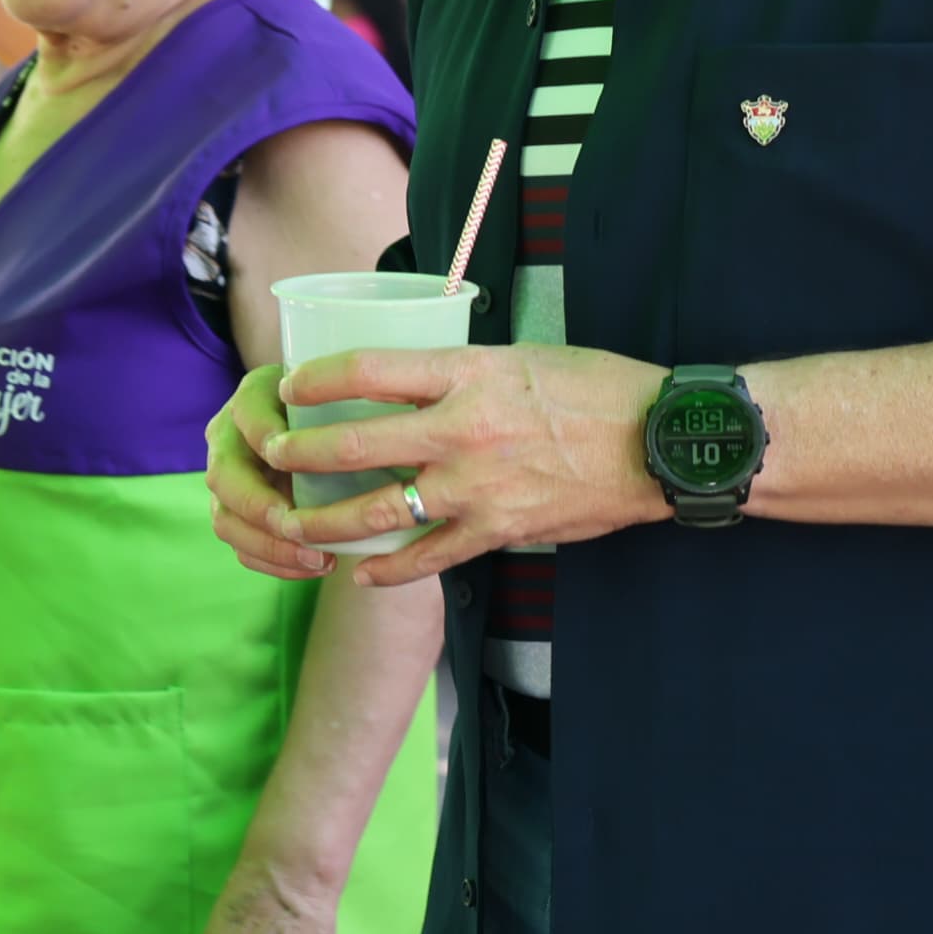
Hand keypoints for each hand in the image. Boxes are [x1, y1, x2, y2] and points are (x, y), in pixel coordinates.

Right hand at [206, 363, 329, 580]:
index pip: (248, 417)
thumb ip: (349, 406)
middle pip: (223, 478)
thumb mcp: (346, 394)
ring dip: (269, 546)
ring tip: (318, 557)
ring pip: (226, 521)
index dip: (267, 438)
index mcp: (251, 400)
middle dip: (259, 507)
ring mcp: (230, 481)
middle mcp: (229, 440)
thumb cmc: (341, 405)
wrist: (326, 422)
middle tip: (298, 526)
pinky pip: (243, 549)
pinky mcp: (239, 515)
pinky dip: (275, 563)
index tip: (298, 457)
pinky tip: (313, 567)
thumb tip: (373, 443)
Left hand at [254, 342, 669, 583]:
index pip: (367, 370)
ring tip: (293, 523)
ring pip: (379, 511)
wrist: (662, 443)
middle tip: (270, 453)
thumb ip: (460, 372)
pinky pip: (430, 557)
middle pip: (355, 445)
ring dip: (326, 521)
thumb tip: (408, 378)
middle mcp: (463, 431)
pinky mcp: (499, 531)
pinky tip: (362, 575)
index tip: (288, 386)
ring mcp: (477, 487)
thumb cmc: (597, 387)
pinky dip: (390, 571)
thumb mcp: (518, 358)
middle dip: (299, 452)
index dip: (315, 379)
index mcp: (467, 374)